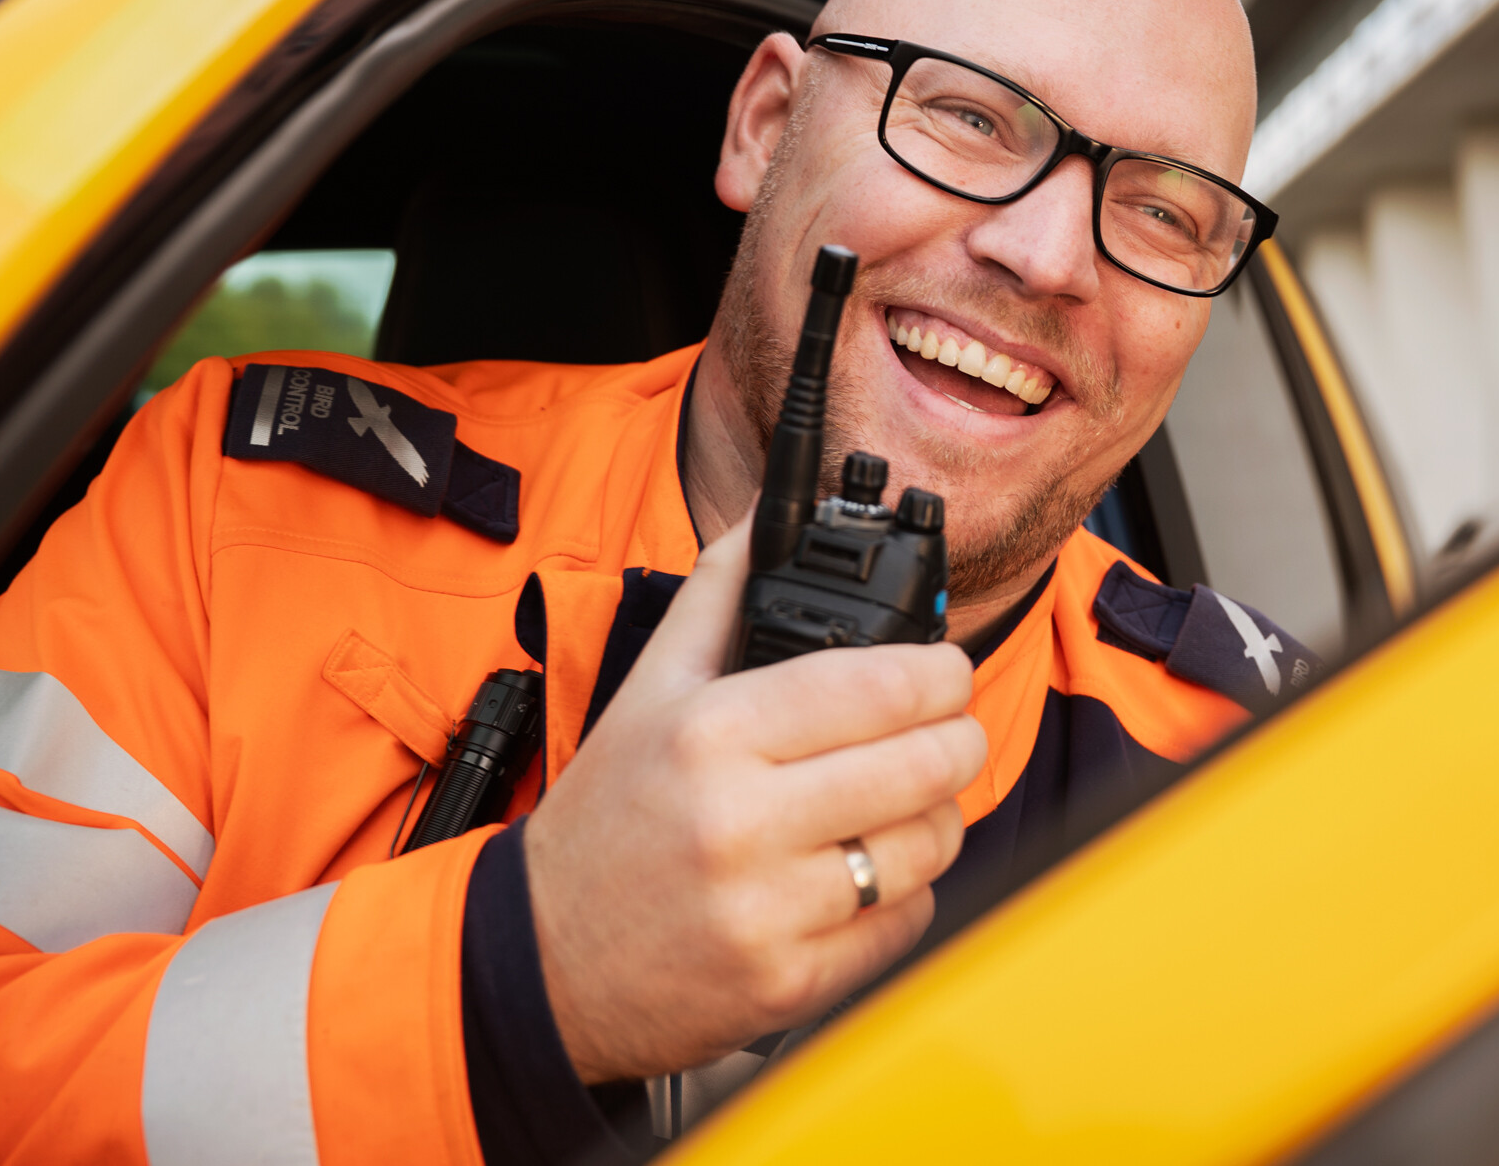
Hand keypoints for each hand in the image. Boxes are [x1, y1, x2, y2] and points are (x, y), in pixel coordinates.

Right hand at [522, 521, 985, 1083]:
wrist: (541, 959)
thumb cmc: (607, 817)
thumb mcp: (649, 689)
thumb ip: (719, 592)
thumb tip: (769, 515)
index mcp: (712, 733)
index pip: (884, 685)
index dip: (941, 672)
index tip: (945, 672)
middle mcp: (741, 820)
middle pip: (927, 763)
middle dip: (957, 739)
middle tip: (944, 732)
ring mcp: (768, 909)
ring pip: (928, 846)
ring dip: (936, 818)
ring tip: (900, 804)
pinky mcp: (789, 984)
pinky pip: (904, 922)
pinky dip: (904, 895)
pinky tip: (863, 873)